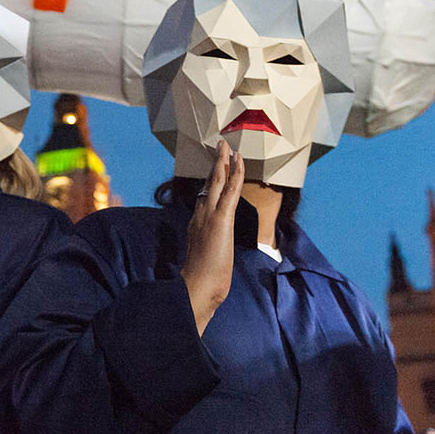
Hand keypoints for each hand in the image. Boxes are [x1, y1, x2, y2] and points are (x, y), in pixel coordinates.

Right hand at [180, 140, 243, 335]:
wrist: (197, 287)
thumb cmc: (201, 282)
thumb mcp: (204, 262)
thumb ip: (206, 253)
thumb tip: (210, 255)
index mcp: (196, 225)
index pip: (205, 197)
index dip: (211, 181)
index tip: (215, 170)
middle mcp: (200, 215)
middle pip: (209, 184)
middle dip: (216, 164)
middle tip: (219, 147)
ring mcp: (209, 215)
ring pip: (218, 181)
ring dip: (223, 162)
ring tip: (227, 145)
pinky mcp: (221, 219)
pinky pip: (230, 190)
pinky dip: (235, 173)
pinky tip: (238, 161)